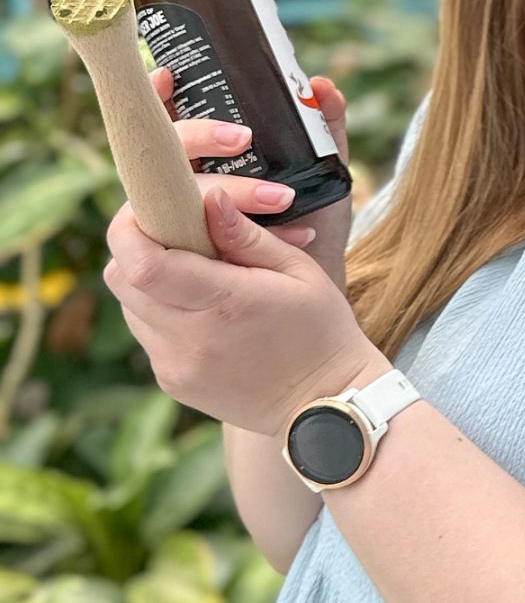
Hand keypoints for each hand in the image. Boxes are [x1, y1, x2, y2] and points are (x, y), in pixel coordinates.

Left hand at [104, 191, 386, 436]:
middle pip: (122, 277)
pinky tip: (205, 309)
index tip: (156, 207)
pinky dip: (163, 308)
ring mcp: (174, 365)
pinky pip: (146, 331)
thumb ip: (246, 236)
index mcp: (225, 304)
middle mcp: (188, 339)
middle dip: (140, 245)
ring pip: (129, 303)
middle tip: (182, 234)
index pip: (143, 263)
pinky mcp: (170, 380)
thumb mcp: (298, 272)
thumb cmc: (321, 329)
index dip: (134, 228)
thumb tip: (208, 199)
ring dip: (151, 278)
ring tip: (200, 273)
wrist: (324, 403)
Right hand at [152, 68, 353, 288]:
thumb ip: (326, 124)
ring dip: (226, 192)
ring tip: (284, 198)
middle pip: (162, 152)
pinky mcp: (191, 260)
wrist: (321, 271)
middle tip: (244, 138)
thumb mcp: (326, 166)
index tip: (170, 74)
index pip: (164, 120)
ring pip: (173, 199)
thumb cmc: (315, 210)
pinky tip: (295, 235)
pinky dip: (240, 237)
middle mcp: (179, 185)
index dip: (154, 95)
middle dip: (198, 138)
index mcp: (203, 155)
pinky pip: (197, 248)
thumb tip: (321, 86)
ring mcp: (177, 223)